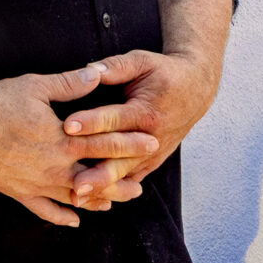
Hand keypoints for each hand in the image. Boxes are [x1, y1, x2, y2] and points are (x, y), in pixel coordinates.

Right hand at [0, 63, 161, 227]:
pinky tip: (75, 219)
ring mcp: (38, 183)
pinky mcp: (20, 193)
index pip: (105, 143)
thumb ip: (70, 83)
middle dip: (121, 181)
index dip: (130, 143)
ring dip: (97, 201)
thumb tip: (98, 74)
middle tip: (140, 187)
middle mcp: (55, 167)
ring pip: (76, 198)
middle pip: (96, 177)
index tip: (150, 144)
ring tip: (113, 203)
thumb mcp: (36, 86)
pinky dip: (62, 216)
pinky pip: (45, 210)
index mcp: (64, 140)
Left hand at [57, 48, 220, 190]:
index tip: (67, 127)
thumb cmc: (163, 73)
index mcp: (146, 111)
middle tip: (72, 181)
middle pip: (119, 157)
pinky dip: (114, 191)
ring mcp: (152, 153)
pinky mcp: (152, 162)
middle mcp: (151, 137)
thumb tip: (89, 70)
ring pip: (124, 175)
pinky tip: (95, 201)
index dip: (90, 122)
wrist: (195, 90)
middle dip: (95, 170)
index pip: (114, 119)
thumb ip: (116, 66)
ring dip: (101, 187)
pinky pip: (132, 180)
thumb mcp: (142, 62)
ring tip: (78, 197)